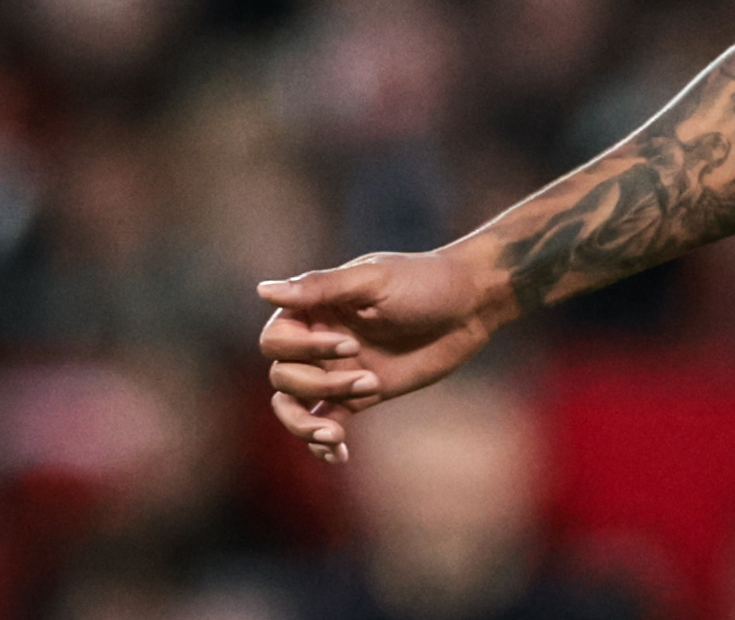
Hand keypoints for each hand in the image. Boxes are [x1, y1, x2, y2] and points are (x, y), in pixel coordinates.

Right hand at [257, 245, 512, 462]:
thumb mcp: (374, 280)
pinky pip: (325, 421)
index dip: (302, 348)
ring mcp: (338, 369)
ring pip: (295, 405)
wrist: (472, 303)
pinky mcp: (361, 394)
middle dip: (316, 384)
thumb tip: (262, 291)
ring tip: (334, 434)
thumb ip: (320, 287)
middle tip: (366, 378)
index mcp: (317, 307)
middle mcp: (320, 339)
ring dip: (306, 423)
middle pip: (283, 376)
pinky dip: (323, 442)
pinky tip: (338, 453)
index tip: (349, 343)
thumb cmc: (425, 281)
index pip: (275, 339)